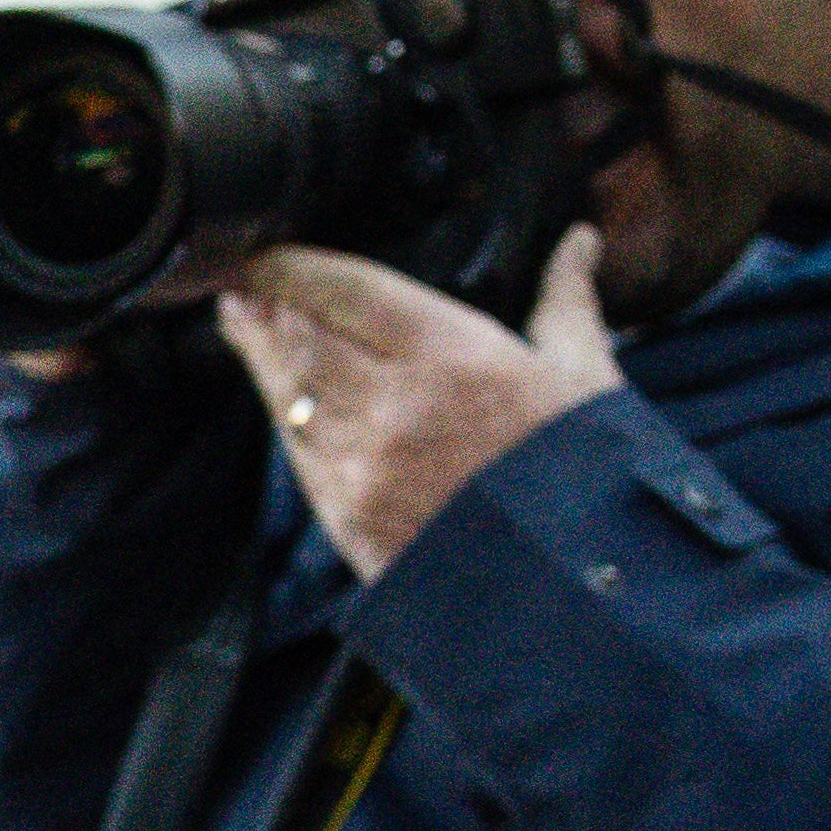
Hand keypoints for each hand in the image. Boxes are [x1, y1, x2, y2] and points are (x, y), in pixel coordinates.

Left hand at [220, 225, 622, 578]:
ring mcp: (362, 466)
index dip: (294, 269)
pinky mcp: (347, 517)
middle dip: (265, 309)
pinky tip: (281, 400)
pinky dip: (285, 417)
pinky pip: (299, 454)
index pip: (348, 291)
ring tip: (244, 326)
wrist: (578, 588)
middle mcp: (395, 406)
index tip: (268, 256)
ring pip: (289, 396)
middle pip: (301, 341)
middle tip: (241, 285)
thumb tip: (579, 241)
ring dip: (263, 359)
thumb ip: (565, 301)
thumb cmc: (588, 478)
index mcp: (456, 358)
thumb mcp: (586, 376)